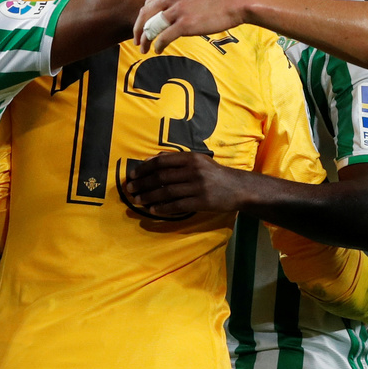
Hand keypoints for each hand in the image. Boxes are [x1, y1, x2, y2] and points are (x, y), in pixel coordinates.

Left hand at [125, 151, 245, 215]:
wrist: (238, 188)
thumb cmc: (214, 174)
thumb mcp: (199, 161)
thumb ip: (177, 159)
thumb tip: (151, 159)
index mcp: (191, 158)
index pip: (161, 161)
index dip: (144, 168)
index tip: (132, 175)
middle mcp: (194, 170)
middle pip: (161, 177)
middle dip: (142, 183)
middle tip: (130, 189)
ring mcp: (198, 187)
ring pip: (166, 192)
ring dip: (149, 197)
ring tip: (137, 201)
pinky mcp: (201, 202)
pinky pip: (177, 205)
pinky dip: (162, 208)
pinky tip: (153, 210)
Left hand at [133, 0, 252, 52]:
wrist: (236, 2)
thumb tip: (167, 13)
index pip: (149, 3)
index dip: (143, 18)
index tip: (143, 28)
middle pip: (146, 14)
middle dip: (138, 30)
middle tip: (137, 41)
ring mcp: (178, 9)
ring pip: (152, 27)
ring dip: (146, 40)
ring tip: (145, 49)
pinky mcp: (185, 24)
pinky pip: (164, 37)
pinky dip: (158, 45)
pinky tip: (158, 50)